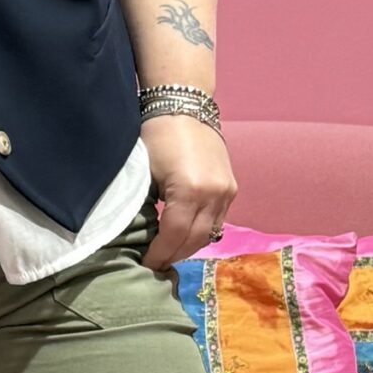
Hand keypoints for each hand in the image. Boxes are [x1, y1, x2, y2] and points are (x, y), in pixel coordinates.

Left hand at [138, 113, 235, 271]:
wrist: (185, 106)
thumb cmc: (156, 136)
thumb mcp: (145, 174)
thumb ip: (146, 207)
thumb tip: (140, 237)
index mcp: (189, 190)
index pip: (173, 236)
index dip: (159, 254)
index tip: (145, 265)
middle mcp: (214, 194)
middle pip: (194, 240)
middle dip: (173, 256)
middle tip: (155, 266)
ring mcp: (227, 192)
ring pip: (208, 233)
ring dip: (188, 247)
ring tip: (168, 254)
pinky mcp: (232, 189)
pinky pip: (217, 221)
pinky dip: (200, 231)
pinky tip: (184, 236)